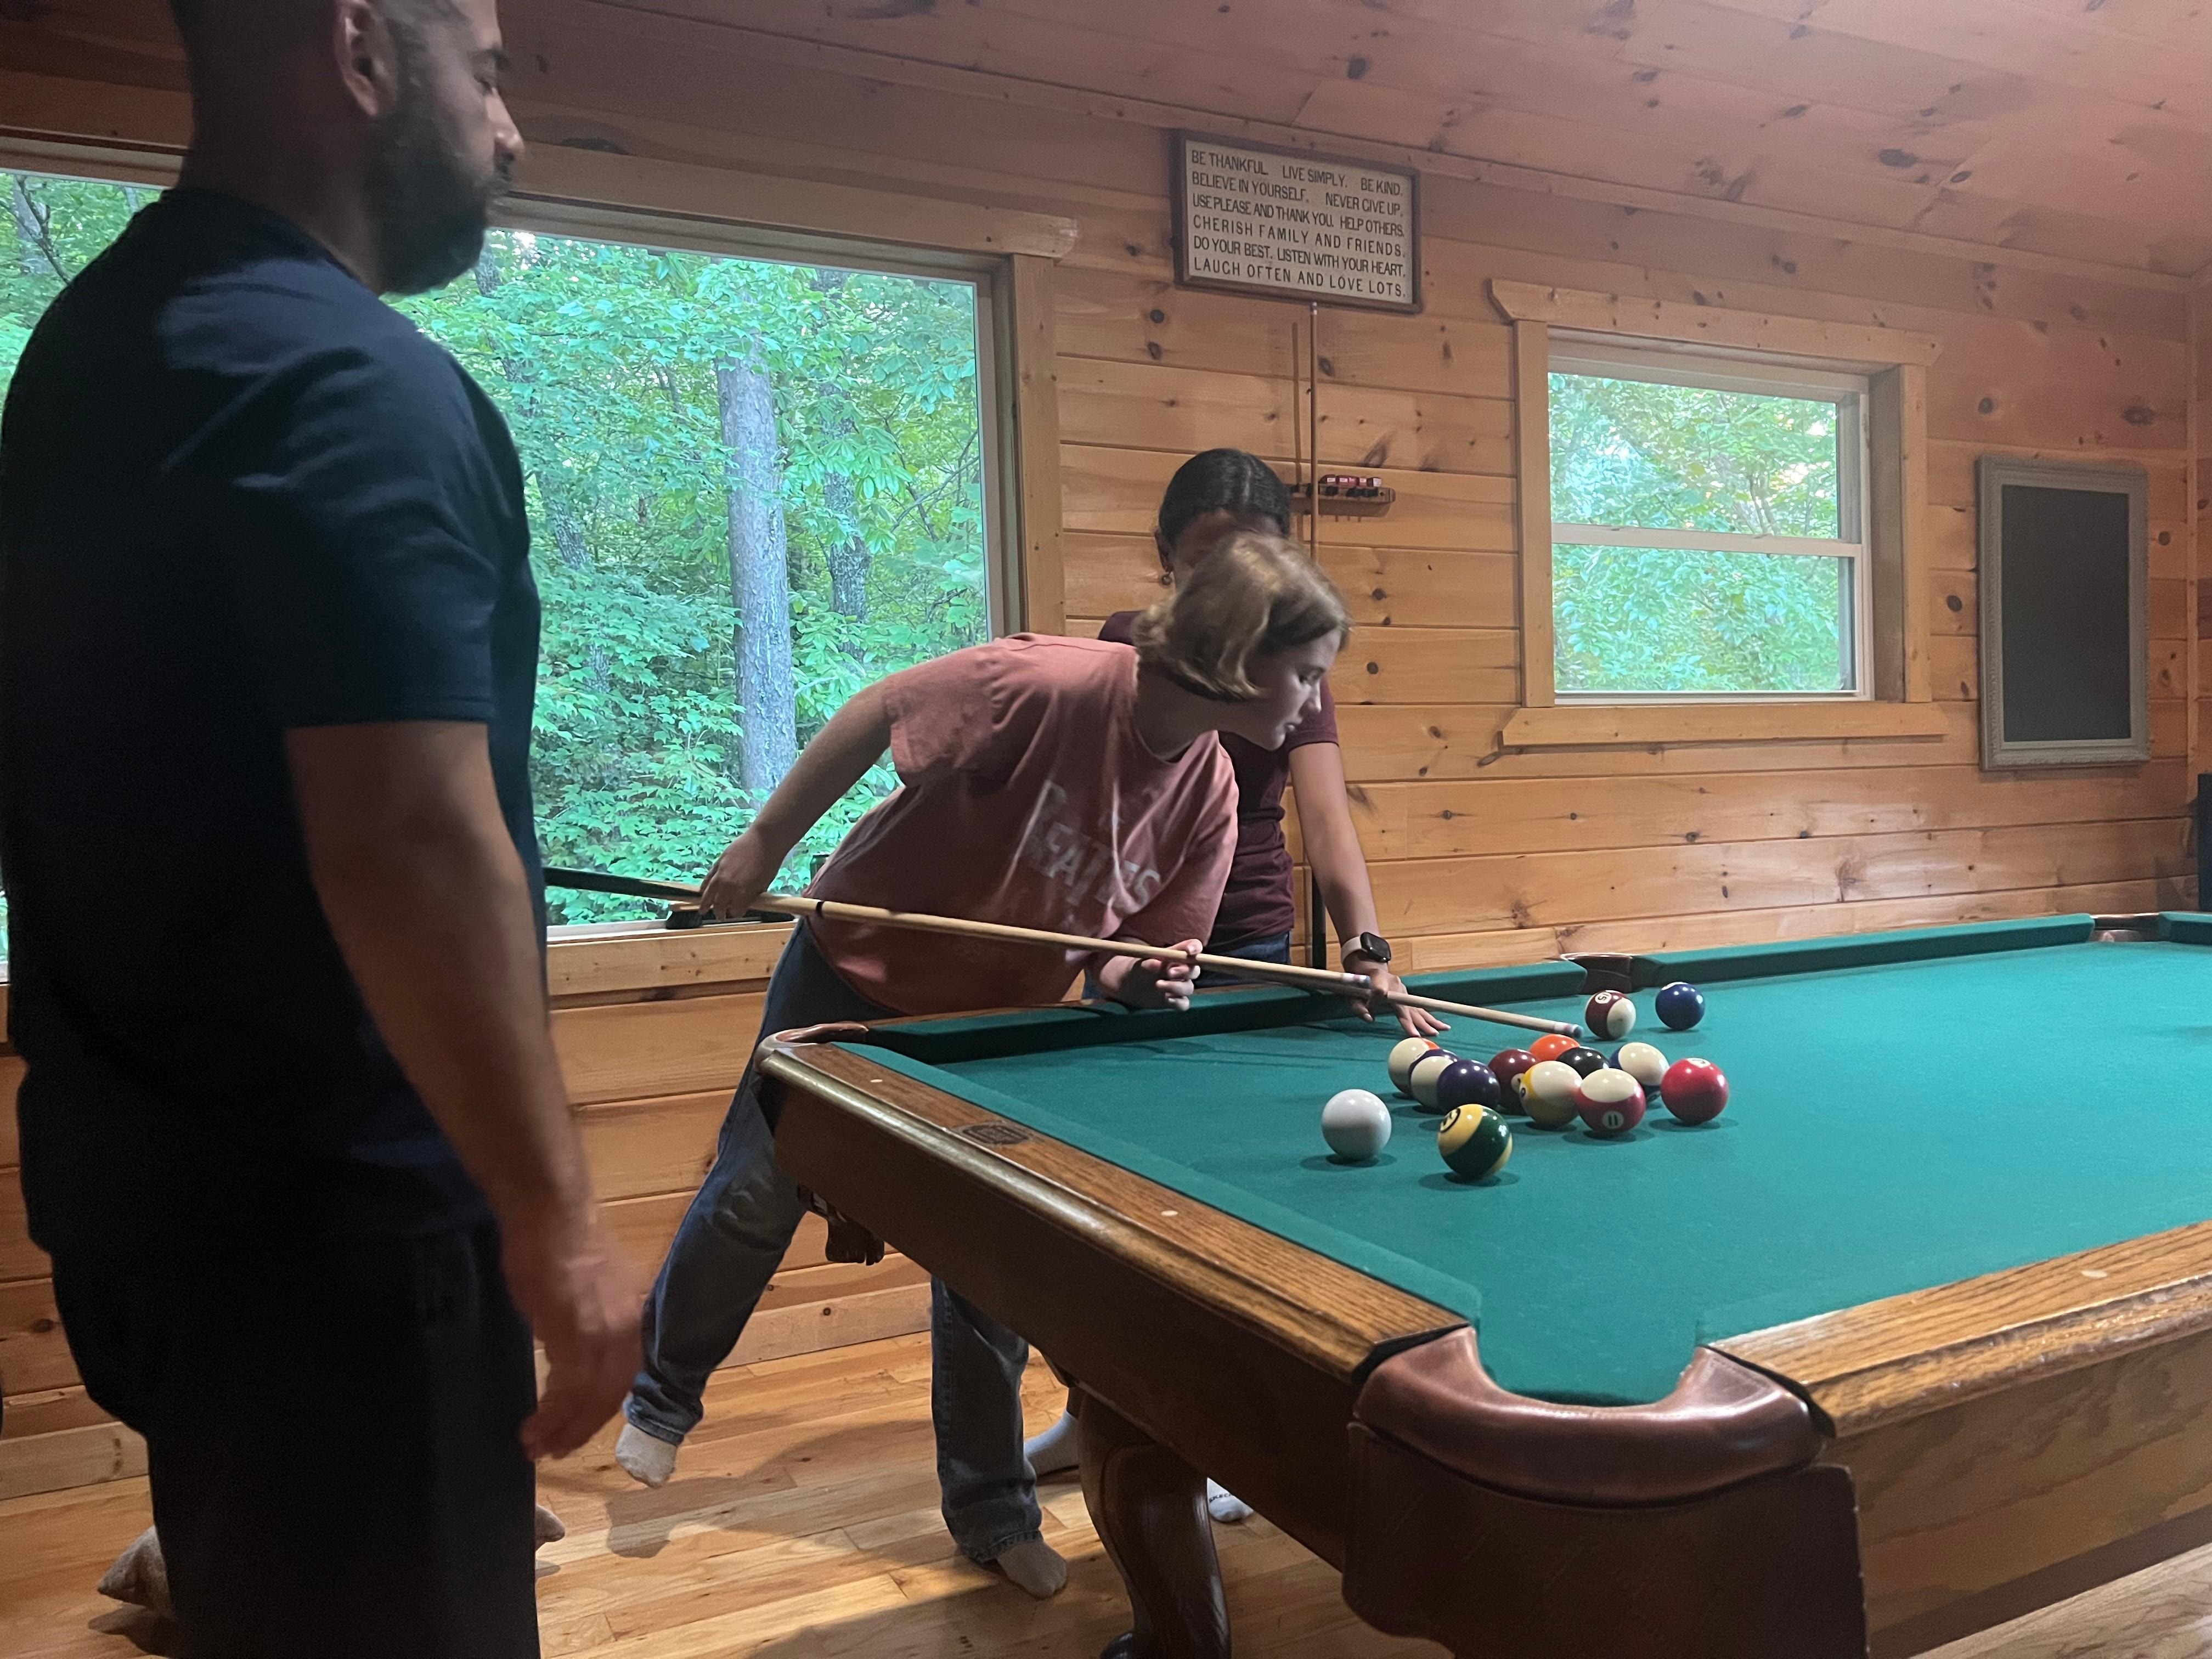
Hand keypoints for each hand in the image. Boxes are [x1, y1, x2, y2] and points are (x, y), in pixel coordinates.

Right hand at [501, 1209, 643, 1460]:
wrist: (551, 1213)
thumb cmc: (560, 1244)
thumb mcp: (592, 1288)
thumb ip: (592, 1320)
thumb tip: (576, 1348)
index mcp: (634, 1317)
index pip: (624, 1375)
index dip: (601, 1407)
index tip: (579, 1429)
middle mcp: (627, 1328)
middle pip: (611, 1394)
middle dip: (582, 1427)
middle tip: (556, 1451)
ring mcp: (604, 1332)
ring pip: (590, 1398)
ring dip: (563, 1429)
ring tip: (538, 1448)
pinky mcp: (576, 1335)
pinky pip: (568, 1389)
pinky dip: (552, 1414)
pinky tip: (535, 1428)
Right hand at [700, 830, 780, 919]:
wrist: (764, 840)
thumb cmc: (769, 862)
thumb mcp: (764, 884)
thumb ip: (752, 895)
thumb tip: (745, 903)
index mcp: (742, 892)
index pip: (735, 910)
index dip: (736, 913)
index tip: (737, 913)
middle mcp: (729, 885)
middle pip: (719, 903)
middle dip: (719, 912)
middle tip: (719, 917)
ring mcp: (721, 873)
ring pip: (709, 892)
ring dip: (705, 902)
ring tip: (702, 910)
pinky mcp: (719, 863)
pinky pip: (708, 878)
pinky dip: (704, 886)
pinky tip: (701, 891)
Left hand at [1099, 937, 1201, 1011]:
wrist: (1127, 985)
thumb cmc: (1137, 968)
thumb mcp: (1140, 962)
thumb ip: (1149, 962)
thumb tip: (1157, 964)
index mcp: (1176, 955)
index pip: (1193, 947)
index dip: (1195, 948)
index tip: (1189, 951)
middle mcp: (1181, 970)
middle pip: (1194, 970)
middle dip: (1185, 971)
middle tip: (1170, 973)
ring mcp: (1178, 986)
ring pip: (1188, 988)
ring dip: (1176, 987)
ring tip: (1158, 985)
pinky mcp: (1174, 1001)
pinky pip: (1184, 1003)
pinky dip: (1178, 1002)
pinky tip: (1167, 999)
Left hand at [1350, 962, 1446, 1038]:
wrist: (1368, 965)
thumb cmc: (1358, 981)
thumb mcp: (1350, 993)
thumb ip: (1359, 1007)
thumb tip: (1370, 1019)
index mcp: (1379, 980)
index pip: (1381, 993)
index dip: (1384, 1005)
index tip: (1387, 1021)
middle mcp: (1395, 985)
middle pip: (1408, 1006)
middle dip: (1419, 1022)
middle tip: (1430, 1034)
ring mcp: (1403, 989)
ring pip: (1417, 1007)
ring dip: (1431, 1020)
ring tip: (1444, 1028)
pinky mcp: (1406, 993)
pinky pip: (1418, 1006)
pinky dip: (1429, 1016)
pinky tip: (1439, 1023)